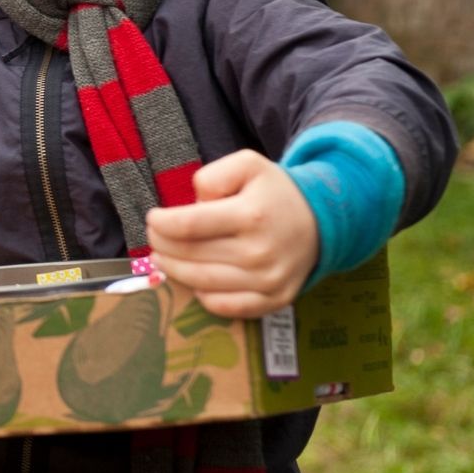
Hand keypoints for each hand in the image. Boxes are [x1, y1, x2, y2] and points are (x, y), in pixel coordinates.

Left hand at [143, 150, 317, 318]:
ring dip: (174, 271)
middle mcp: (260, 251)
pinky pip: (226, 307)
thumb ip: (213, 176)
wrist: (321, 220)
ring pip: (201, 283)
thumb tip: (193, 204)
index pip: (187, 226)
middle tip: (154, 239)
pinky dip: (203, 297)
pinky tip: (195, 281)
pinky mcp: (275, 299)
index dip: (160, 224)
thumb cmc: (274, 192)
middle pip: (190, 255)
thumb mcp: (247, 165)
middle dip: (161, 246)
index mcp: (250, 215)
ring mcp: (268, 280)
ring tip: (163, 258)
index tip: (152, 219)